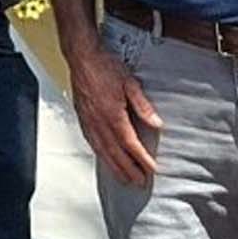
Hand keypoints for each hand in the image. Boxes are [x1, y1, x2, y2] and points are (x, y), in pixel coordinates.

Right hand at [67, 39, 162, 189]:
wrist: (81, 55)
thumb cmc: (104, 65)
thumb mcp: (130, 82)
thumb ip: (142, 105)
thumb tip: (156, 123)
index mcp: (112, 114)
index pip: (129, 143)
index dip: (141, 159)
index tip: (151, 170)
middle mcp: (98, 121)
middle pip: (115, 152)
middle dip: (128, 170)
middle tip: (139, 183)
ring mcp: (88, 120)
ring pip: (102, 150)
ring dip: (114, 167)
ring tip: (124, 179)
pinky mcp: (82, 116)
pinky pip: (91, 141)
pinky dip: (99, 154)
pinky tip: (104, 158)